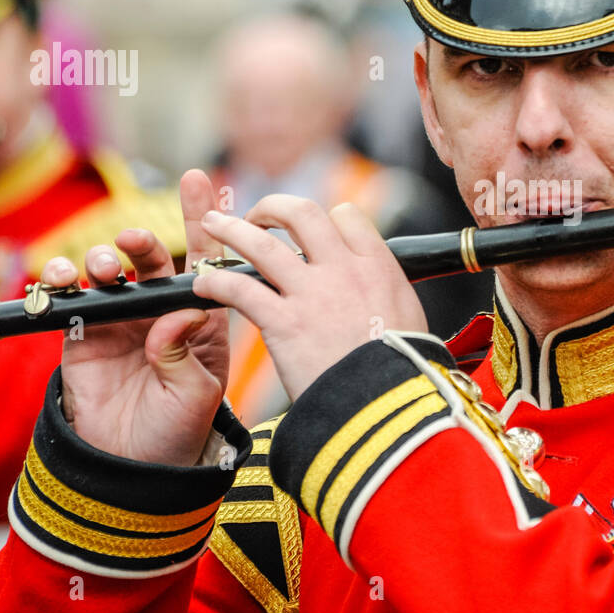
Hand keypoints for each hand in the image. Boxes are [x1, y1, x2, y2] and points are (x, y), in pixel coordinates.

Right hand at [43, 169, 229, 465]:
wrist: (133, 469)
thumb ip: (185, 353)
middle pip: (151, 260)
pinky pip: (68, 300)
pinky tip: (61, 280)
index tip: (197, 178)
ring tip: (101, 268)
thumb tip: (179, 315)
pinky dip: (60, 283)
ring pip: (108, 273)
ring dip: (101, 259)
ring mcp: (120, 321)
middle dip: (141, 241)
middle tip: (132, 241)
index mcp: (199, 319)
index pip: (205, 260)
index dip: (202, 219)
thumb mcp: (195, 394)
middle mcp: (160, 312)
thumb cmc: (178, 431)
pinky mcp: (81, 336)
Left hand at [193, 196, 426, 400]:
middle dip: (273, 206)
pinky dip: (216, 282)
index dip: (325, 219)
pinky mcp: (285, 322)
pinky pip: (240, 289)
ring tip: (213, 224)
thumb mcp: (409, 318)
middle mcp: (344, 269)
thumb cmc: (404, 372)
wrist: (390, 405)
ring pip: (262, 243)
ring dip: (232, 229)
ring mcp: (312, 293)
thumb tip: (380, 294)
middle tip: (258, 216)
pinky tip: (204, 285)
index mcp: (378, 266)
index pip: (346, 216)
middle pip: (302, 212)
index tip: (310, 234)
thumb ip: (387, 294)